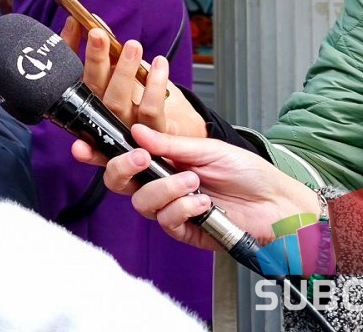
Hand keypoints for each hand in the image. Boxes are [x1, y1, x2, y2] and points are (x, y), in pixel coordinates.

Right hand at [60, 22, 206, 168]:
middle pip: (92, 90)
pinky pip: (150, 111)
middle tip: (98, 34)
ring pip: (117, 103)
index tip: (74, 24)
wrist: (181, 135)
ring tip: (133, 46)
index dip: (69, 50)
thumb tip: (87, 21)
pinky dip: (154, 85)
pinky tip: (159, 64)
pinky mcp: (152, 139)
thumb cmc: (148, 101)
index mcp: (91, 103)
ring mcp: (125, 132)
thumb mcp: (124, 72)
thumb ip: (105, 51)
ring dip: (124, 72)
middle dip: (94, 60)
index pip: (75, 74)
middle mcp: (103, 120)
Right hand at [100, 124, 320, 250]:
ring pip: (141, 203)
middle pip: (119, 182)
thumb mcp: (208, 147)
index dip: (98, 153)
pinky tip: (201, 201)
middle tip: (141, 158)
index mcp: (164, 159)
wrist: (279, 203)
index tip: (83, 147)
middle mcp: (162, 184)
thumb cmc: (249, 172)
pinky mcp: (185, 229)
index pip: (123, 156)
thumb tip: (136, 132)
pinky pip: (166, 221)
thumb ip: (170, 142)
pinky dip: (181, 208)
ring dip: (164, 189)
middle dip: (122, 168)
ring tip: (192, 181)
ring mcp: (172, 208)